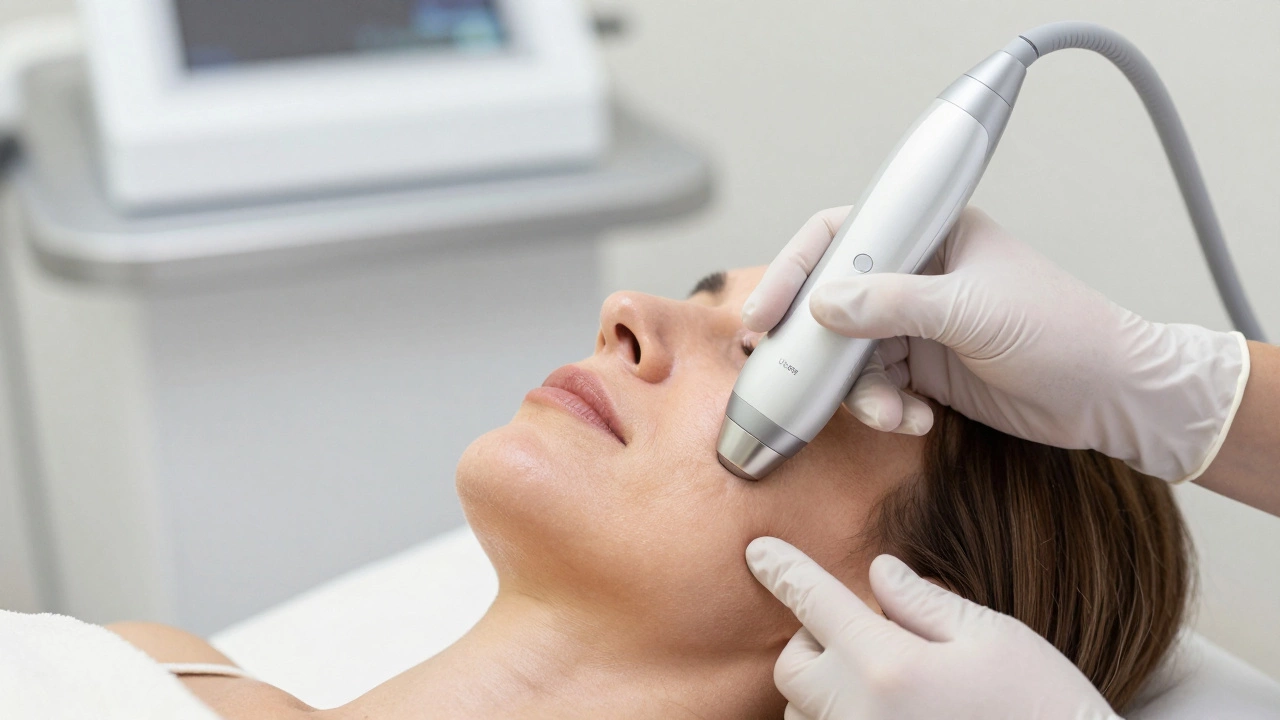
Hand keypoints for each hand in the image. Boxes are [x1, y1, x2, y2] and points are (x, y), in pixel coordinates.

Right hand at [742, 206, 1248, 481]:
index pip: (843, 235)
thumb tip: (823, 304)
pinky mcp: (924, 369)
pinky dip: (886, 409)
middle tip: (790, 374)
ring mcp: (917, 325)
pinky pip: (875, 388)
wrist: (1111, 397)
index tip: (767, 313)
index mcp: (932, 234)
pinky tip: (917, 420)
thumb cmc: (1062, 332)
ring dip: (859, 390)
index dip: (797, 269)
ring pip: (850, 354)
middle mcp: (917, 274)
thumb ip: (893, 305)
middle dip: (815, 342)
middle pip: (834, 300)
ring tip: (893, 413)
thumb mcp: (972, 311)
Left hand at [745, 537, 1120, 719]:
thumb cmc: (1044, 706)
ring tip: (886, 688)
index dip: (783, 570)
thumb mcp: (997, 637)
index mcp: (889, 665)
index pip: (814, 602)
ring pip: (805, 714)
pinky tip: (889, 713)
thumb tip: (877, 573)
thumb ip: (925, 603)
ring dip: (826, 692)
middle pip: (794, 666)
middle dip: (815, 643)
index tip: (756, 550)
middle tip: (866, 638)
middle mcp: (860, 714)